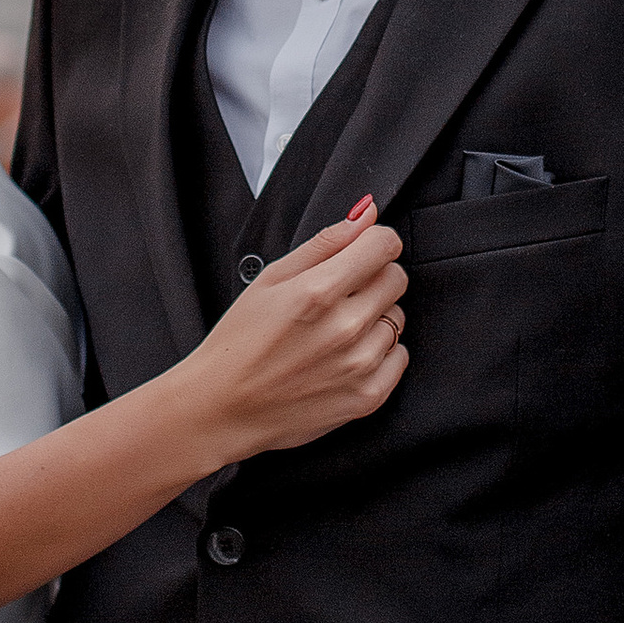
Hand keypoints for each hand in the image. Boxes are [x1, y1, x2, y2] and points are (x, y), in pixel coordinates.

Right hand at [180, 203, 408, 466]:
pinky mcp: (368, 397)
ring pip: (398, 317)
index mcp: (319, 291)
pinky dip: (381, 352)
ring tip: (335, 331)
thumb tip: (366, 214)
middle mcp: (346, 327)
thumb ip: (325, 243)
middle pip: (396, 278)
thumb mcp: (270, 279)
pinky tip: (346, 356)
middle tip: (341, 295)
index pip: (384, 245)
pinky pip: (400, 356)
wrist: (223, 408)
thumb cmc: (239, 342)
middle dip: (374, 277)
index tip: (361, 252)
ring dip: (375, 317)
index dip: (373, 242)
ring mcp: (360, 365)